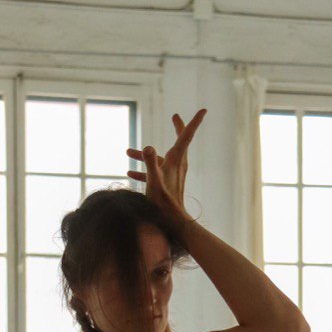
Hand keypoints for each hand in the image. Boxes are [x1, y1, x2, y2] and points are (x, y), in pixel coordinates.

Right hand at [126, 108, 206, 222]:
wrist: (171, 221)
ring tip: (128, 152)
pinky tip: (130, 173)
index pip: (186, 135)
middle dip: (178, 128)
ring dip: (144, 155)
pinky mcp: (167, 182)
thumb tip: (147, 147)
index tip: (203, 110)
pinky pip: (156, 171)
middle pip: (180, 141)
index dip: (193, 121)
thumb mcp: (154, 181)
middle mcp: (177, 164)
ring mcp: (173, 173)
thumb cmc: (163, 202)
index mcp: (176, 159)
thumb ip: (150, 163)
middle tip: (175, 116)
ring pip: (160, 157)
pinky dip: (144, 170)